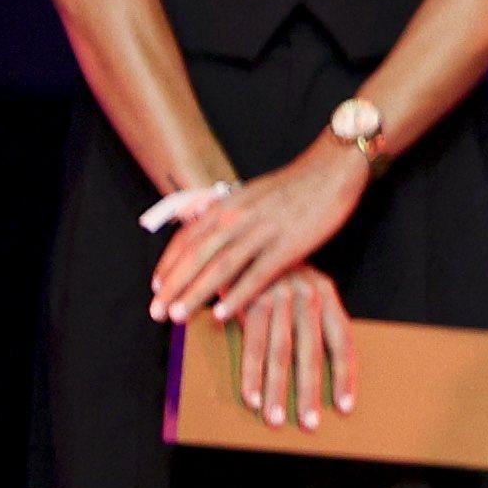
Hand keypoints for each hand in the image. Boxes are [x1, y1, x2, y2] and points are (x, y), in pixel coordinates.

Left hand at [147, 129, 370, 326]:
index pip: (187, 238)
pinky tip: (221, 315)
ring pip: (219, 267)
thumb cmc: (294, 186)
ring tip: (177, 316)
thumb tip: (204, 230)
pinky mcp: (288, 246)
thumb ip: (228, 213)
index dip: (168, 264)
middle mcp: (238, 218)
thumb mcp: (251, 194)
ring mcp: (262, 232)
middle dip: (173, 286)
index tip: (155, 286)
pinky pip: (256, 276)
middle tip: (156, 311)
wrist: (332, 171)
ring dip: (195, 294)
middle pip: (196, 256)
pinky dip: (236, 296)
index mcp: (228, 205)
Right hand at [222, 264, 358, 429]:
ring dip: (277, 390)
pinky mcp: (251, 299)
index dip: (344, 377)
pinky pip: (252, 343)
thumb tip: (318, 368)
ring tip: (275, 419)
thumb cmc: (277, 269)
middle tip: (309, 425)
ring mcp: (280, 298)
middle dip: (309, 393)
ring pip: (281, 353)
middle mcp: (308, 296)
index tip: (344, 407)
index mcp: (327, 295)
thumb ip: (313, 319)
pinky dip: (250, 372)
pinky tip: (250, 397)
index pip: (343, 342)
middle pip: (312, 354)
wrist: (246, 231)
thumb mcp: (304, 286)